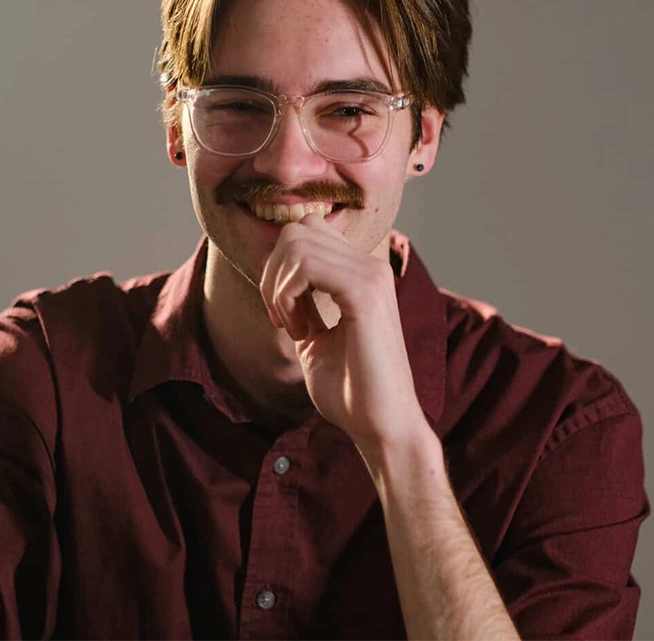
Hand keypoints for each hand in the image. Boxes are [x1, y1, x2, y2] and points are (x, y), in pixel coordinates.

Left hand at [259, 214, 427, 450]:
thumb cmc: (350, 389)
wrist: (380, 425)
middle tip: (280, 316)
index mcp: (362, 273)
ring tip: (291, 325)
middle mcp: (370, 266)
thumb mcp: (316, 336)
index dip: (280, 267)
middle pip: (299, 229)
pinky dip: (287, 295)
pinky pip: (307, 266)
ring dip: (279, 285)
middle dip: (273, 271)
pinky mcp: (365, 294)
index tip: (281, 311)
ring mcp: (371, 276)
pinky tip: (298, 330)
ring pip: (299, 242)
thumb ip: (302, 301)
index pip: (308, 231)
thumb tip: (276, 276)